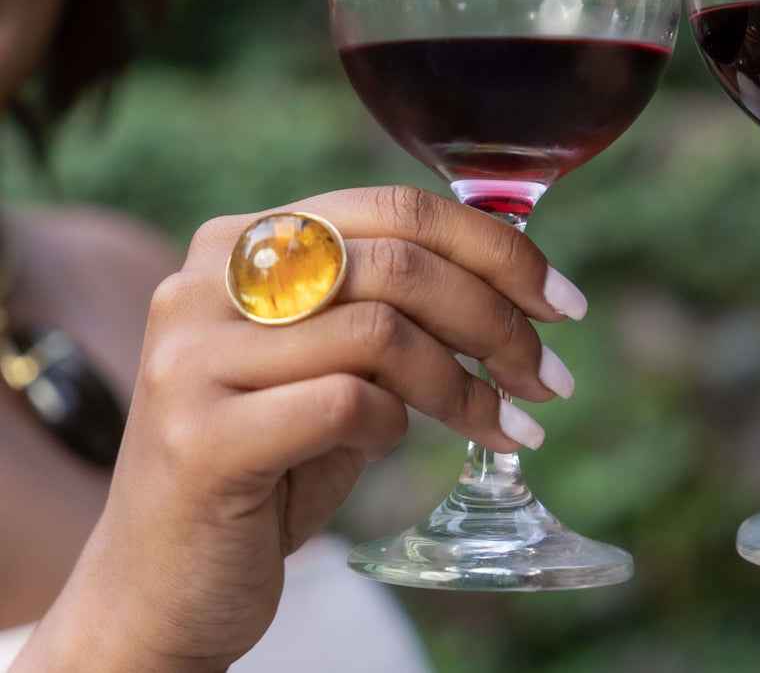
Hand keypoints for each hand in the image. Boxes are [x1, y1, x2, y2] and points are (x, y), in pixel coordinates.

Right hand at [20, 186, 583, 671]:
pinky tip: (393, 447)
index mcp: (240, 243)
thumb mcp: (331, 367)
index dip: (496, 248)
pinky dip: (395, 426)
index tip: (561, 300)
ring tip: (509, 424)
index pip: (395, 207)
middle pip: (399, 261)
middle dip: (499, 319)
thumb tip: (516, 282)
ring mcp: (194, 358)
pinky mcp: (202, 438)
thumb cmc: (269, 466)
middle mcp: (206, 284)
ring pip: (382, 330)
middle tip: (549, 377)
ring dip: (466, 385)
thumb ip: (391, 310)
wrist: (162, 587)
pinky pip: (347, 402)